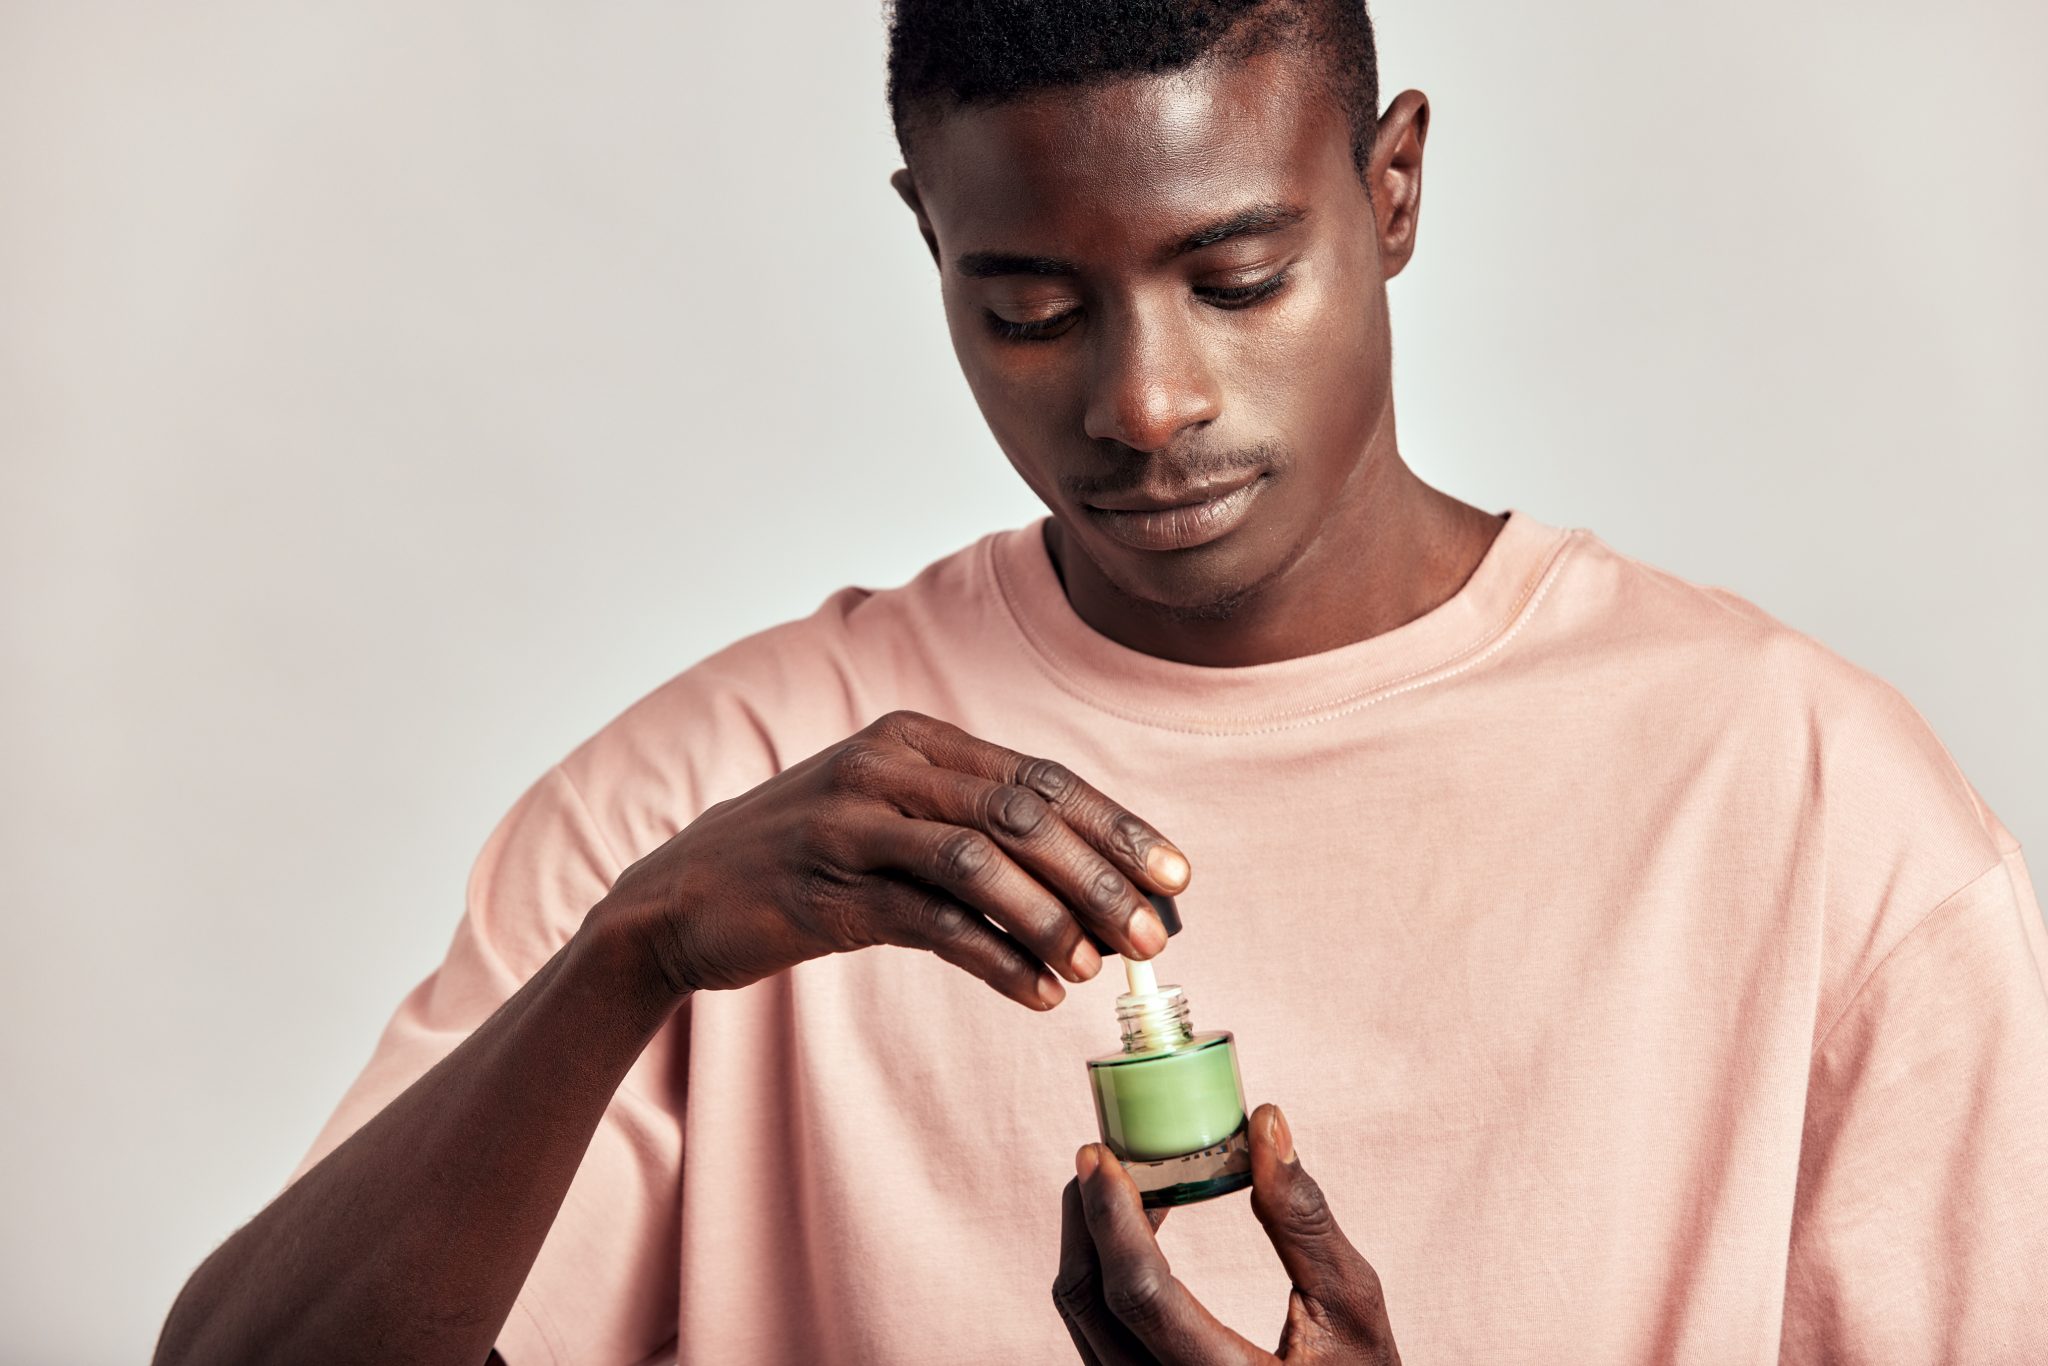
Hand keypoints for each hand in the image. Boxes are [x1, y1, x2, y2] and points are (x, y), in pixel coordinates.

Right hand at [594, 709, 1190, 1009]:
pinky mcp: (825, 890)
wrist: (679, 897)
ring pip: (981, 862)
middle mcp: (885, 766)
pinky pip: (930, 922)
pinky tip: (1036, 993)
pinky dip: (994, 958)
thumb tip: (1084, 889)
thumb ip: (972, 832)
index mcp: (913, 738)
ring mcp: (851, 824)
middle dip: (1101, 875)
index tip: (1175, 877)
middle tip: (1154, 934)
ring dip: (1053, 917)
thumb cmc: (805, 859)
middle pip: (1022, 814)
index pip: (1039, 777)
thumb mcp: (890, 819)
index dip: (1116, 827)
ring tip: (1097, 968)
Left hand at [1054, 1104, 1400, 1364]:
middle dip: (1086, 1217)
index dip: (1110, 1218)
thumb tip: (1265, 1123)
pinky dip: (1102, 1275)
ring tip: (1119, 1184)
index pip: (1140, 1295)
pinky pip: (1097, 1333)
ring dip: (1089, 1243)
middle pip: (1088, 1302)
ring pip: (1082, 1318)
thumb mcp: (1351, 1307)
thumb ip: (1303, 1220)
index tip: (1098, 1154)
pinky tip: (1134, 1236)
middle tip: (1101, 1154)